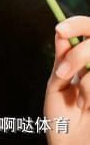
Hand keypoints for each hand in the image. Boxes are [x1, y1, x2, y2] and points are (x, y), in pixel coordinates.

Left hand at [44, 16, 89, 144]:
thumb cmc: (62, 119)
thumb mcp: (57, 85)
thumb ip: (62, 59)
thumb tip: (61, 32)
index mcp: (86, 60)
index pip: (88, 28)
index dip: (77, 24)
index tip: (60, 30)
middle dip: (78, 55)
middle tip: (63, 73)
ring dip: (85, 82)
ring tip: (81, 102)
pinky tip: (88, 107)